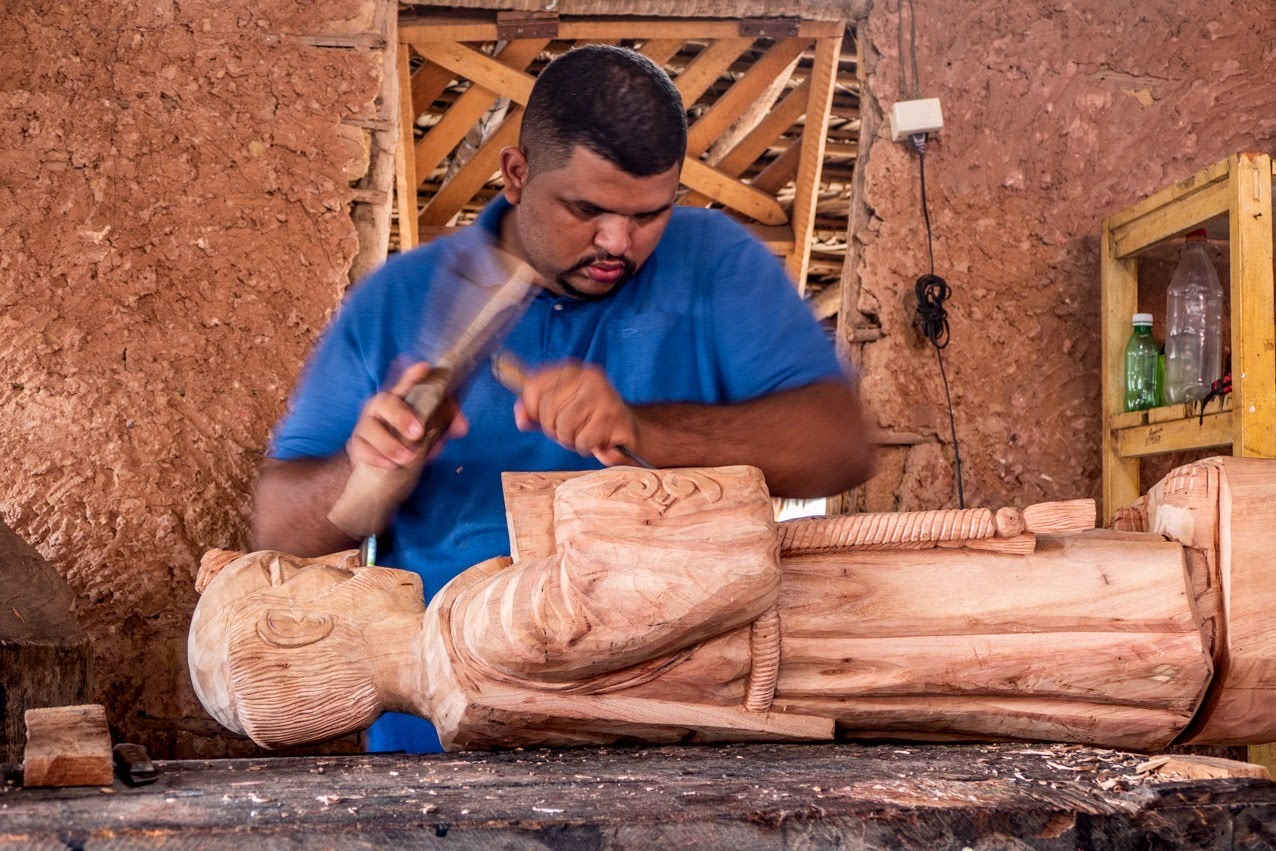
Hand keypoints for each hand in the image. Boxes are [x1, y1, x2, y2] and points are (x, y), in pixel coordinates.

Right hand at [346, 362, 468, 469]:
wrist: (385, 467)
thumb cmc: (409, 439)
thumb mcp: (431, 432)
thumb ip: (447, 425)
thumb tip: (463, 427)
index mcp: (400, 399)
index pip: (407, 382)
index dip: (413, 375)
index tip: (424, 368)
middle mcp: (381, 407)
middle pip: (385, 402)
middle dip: (401, 416)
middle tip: (418, 433)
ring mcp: (366, 425)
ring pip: (370, 428)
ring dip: (390, 444)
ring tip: (407, 458)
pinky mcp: (357, 444)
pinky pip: (362, 448)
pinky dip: (377, 457)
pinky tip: (390, 465)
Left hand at [514, 360, 638, 465]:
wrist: (632, 432)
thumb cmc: (590, 422)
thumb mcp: (558, 414)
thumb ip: (535, 414)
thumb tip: (521, 417)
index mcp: (571, 370)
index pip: (533, 386)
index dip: (531, 409)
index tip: (544, 418)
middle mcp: (588, 376)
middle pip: (547, 408)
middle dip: (553, 429)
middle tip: (569, 431)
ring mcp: (603, 395)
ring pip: (564, 426)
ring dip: (570, 440)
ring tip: (584, 435)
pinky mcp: (614, 416)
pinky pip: (582, 440)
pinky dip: (585, 447)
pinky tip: (597, 440)